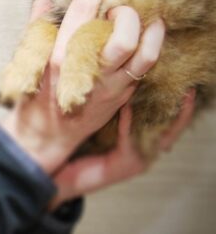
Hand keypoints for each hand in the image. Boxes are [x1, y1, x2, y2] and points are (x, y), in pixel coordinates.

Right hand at [1, 0, 165, 173]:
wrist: (45, 134)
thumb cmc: (34, 93)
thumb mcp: (28, 55)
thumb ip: (39, 20)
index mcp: (59, 57)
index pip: (82, 15)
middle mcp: (87, 72)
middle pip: (122, 37)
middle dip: (126, 13)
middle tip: (118, 7)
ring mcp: (108, 87)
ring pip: (144, 55)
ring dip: (151, 32)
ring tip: (148, 19)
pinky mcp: (121, 97)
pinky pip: (145, 70)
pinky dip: (151, 48)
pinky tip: (148, 37)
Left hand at [48, 88, 195, 209]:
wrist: (70, 175)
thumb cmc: (89, 147)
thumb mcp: (110, 128)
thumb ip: (122, 113)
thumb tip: (127, 85)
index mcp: (147, 145)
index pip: (173, 125)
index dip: (183, 109)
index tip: (188, 89)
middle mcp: (148, 153)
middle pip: (172, 131)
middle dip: (182, 111)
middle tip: (187, 91)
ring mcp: (138, 160)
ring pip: (155, 135)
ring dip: (160, 113)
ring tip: (165, 93)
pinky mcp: (124, 162)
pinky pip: (128, 138)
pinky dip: (128, 121)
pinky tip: (127, 105)